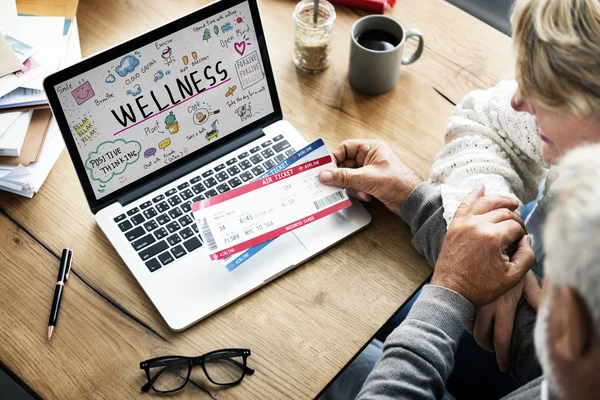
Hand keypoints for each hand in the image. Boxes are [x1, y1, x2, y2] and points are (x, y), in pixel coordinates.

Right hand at [318, 139, 422, 214]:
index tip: (325, 169)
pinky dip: (358, 191)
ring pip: (349, 176)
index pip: (345, 148)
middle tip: (332, 183)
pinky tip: (367, 196)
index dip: (334, 158)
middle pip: (345, 163)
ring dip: (352, 186)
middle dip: (342, 176)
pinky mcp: (370, 183)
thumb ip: (344, 176)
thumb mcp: (367, 178)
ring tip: (361, 191)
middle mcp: (369, 157)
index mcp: (371, 148)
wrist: (412, 200)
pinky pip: (355, 185)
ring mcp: (369, 170)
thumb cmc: (398, 182)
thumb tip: (325, 175)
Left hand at [431, 185, 535, 306]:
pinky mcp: (454, 227)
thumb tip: (527, 239)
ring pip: (485, 203)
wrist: (452, 292)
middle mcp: (478, 225)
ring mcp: (463, 224)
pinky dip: (473, 195)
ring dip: (500, 201)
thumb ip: (527, 256)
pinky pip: (464, 205)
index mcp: (493, 237)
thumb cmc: (481, 287)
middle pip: (503, 213)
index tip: (522, 244)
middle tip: (519, 229)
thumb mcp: (513, 277)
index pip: (516, 227)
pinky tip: (481, 188)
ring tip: (512, 203)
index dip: (522, 234)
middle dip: (515, 219)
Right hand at [468, 271, 540, 371]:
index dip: (501, 355)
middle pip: (481, 337)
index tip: (503, 365)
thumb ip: (537, 297)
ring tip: (486, 336)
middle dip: (487, 347)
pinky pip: (463, 314)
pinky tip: (473, 320)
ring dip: (478, 335)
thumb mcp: (526, 279)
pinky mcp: (464, 294)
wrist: (489, 245)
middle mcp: (486, 306)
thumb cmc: (512, 261)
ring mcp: (473, 300)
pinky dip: (468, 321)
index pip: (501, 338)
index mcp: (503, 306)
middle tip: (494, 350)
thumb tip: (547, 313)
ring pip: (470, 327)